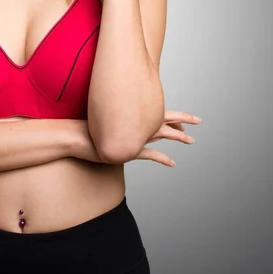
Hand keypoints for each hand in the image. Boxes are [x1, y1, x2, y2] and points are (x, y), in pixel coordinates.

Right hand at [72, 110, 199, 166]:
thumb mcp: (103, 118)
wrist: (75, 135)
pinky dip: (163, 159)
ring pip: (162, 135)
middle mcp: (135, 123)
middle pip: (165, 119)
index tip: (184, 116)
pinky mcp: (129, 150)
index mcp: (131, 113)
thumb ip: (113, 116)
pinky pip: (151, 155)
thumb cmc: (85, 126)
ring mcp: (133, 136)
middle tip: (197, 120)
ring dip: (178, 138)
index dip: (172, 113)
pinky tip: (171, 163)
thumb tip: (118, 112)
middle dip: (182, 120)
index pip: (156, 110)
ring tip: (191, 140)